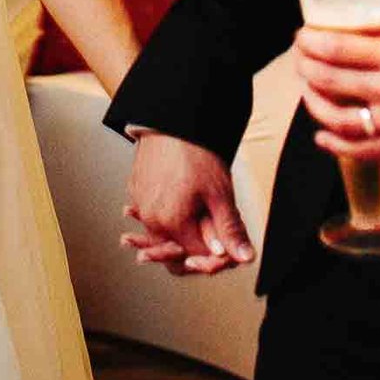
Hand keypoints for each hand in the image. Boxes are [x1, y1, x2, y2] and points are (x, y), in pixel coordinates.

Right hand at [121, 133, 253, 274]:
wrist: (171, 121)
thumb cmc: (195, 154)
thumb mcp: (220, 194)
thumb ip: (230, 230)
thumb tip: (244, 257)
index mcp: (172, 223)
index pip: (196, 258)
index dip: (216, 258)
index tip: (227, 248)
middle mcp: (151, 219)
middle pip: (172, 255)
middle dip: (193, 255)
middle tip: (212, 245)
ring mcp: (140, 205)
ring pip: (158, 238)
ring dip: (176, 240)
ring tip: (193, 230)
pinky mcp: (135, 192)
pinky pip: (147, 218)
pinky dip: (161, 221)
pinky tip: (174, 212)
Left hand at [294, 27, 379, 157]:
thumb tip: (352, 35)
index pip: (337, 48)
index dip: (310, 42)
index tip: (302, 37)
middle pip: (329, 80)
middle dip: (306, 67)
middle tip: (300, 59)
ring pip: (337, 117)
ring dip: (313, 103)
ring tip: (307, 91)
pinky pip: (362, 148)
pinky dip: (336, 144)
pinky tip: (322, 135)